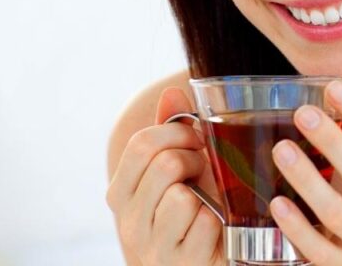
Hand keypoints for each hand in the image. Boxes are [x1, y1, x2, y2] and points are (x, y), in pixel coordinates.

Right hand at [106, 87, 225, 264]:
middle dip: (195, 161)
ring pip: (181, 197)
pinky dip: (219, 222)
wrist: (211, 257)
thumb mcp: (183, 167)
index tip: (196, 140)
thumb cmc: (197, 209)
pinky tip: (216, 230)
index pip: (141, 145)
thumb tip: (173, 92)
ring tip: (209, 203)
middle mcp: (127, 221)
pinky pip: (205, 223)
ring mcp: (151, 247)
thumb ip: (173, 131)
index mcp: (121, 192)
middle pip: (164, 165)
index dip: (177, 133)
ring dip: (207, 194)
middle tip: (205, 172)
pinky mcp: (180, 264)